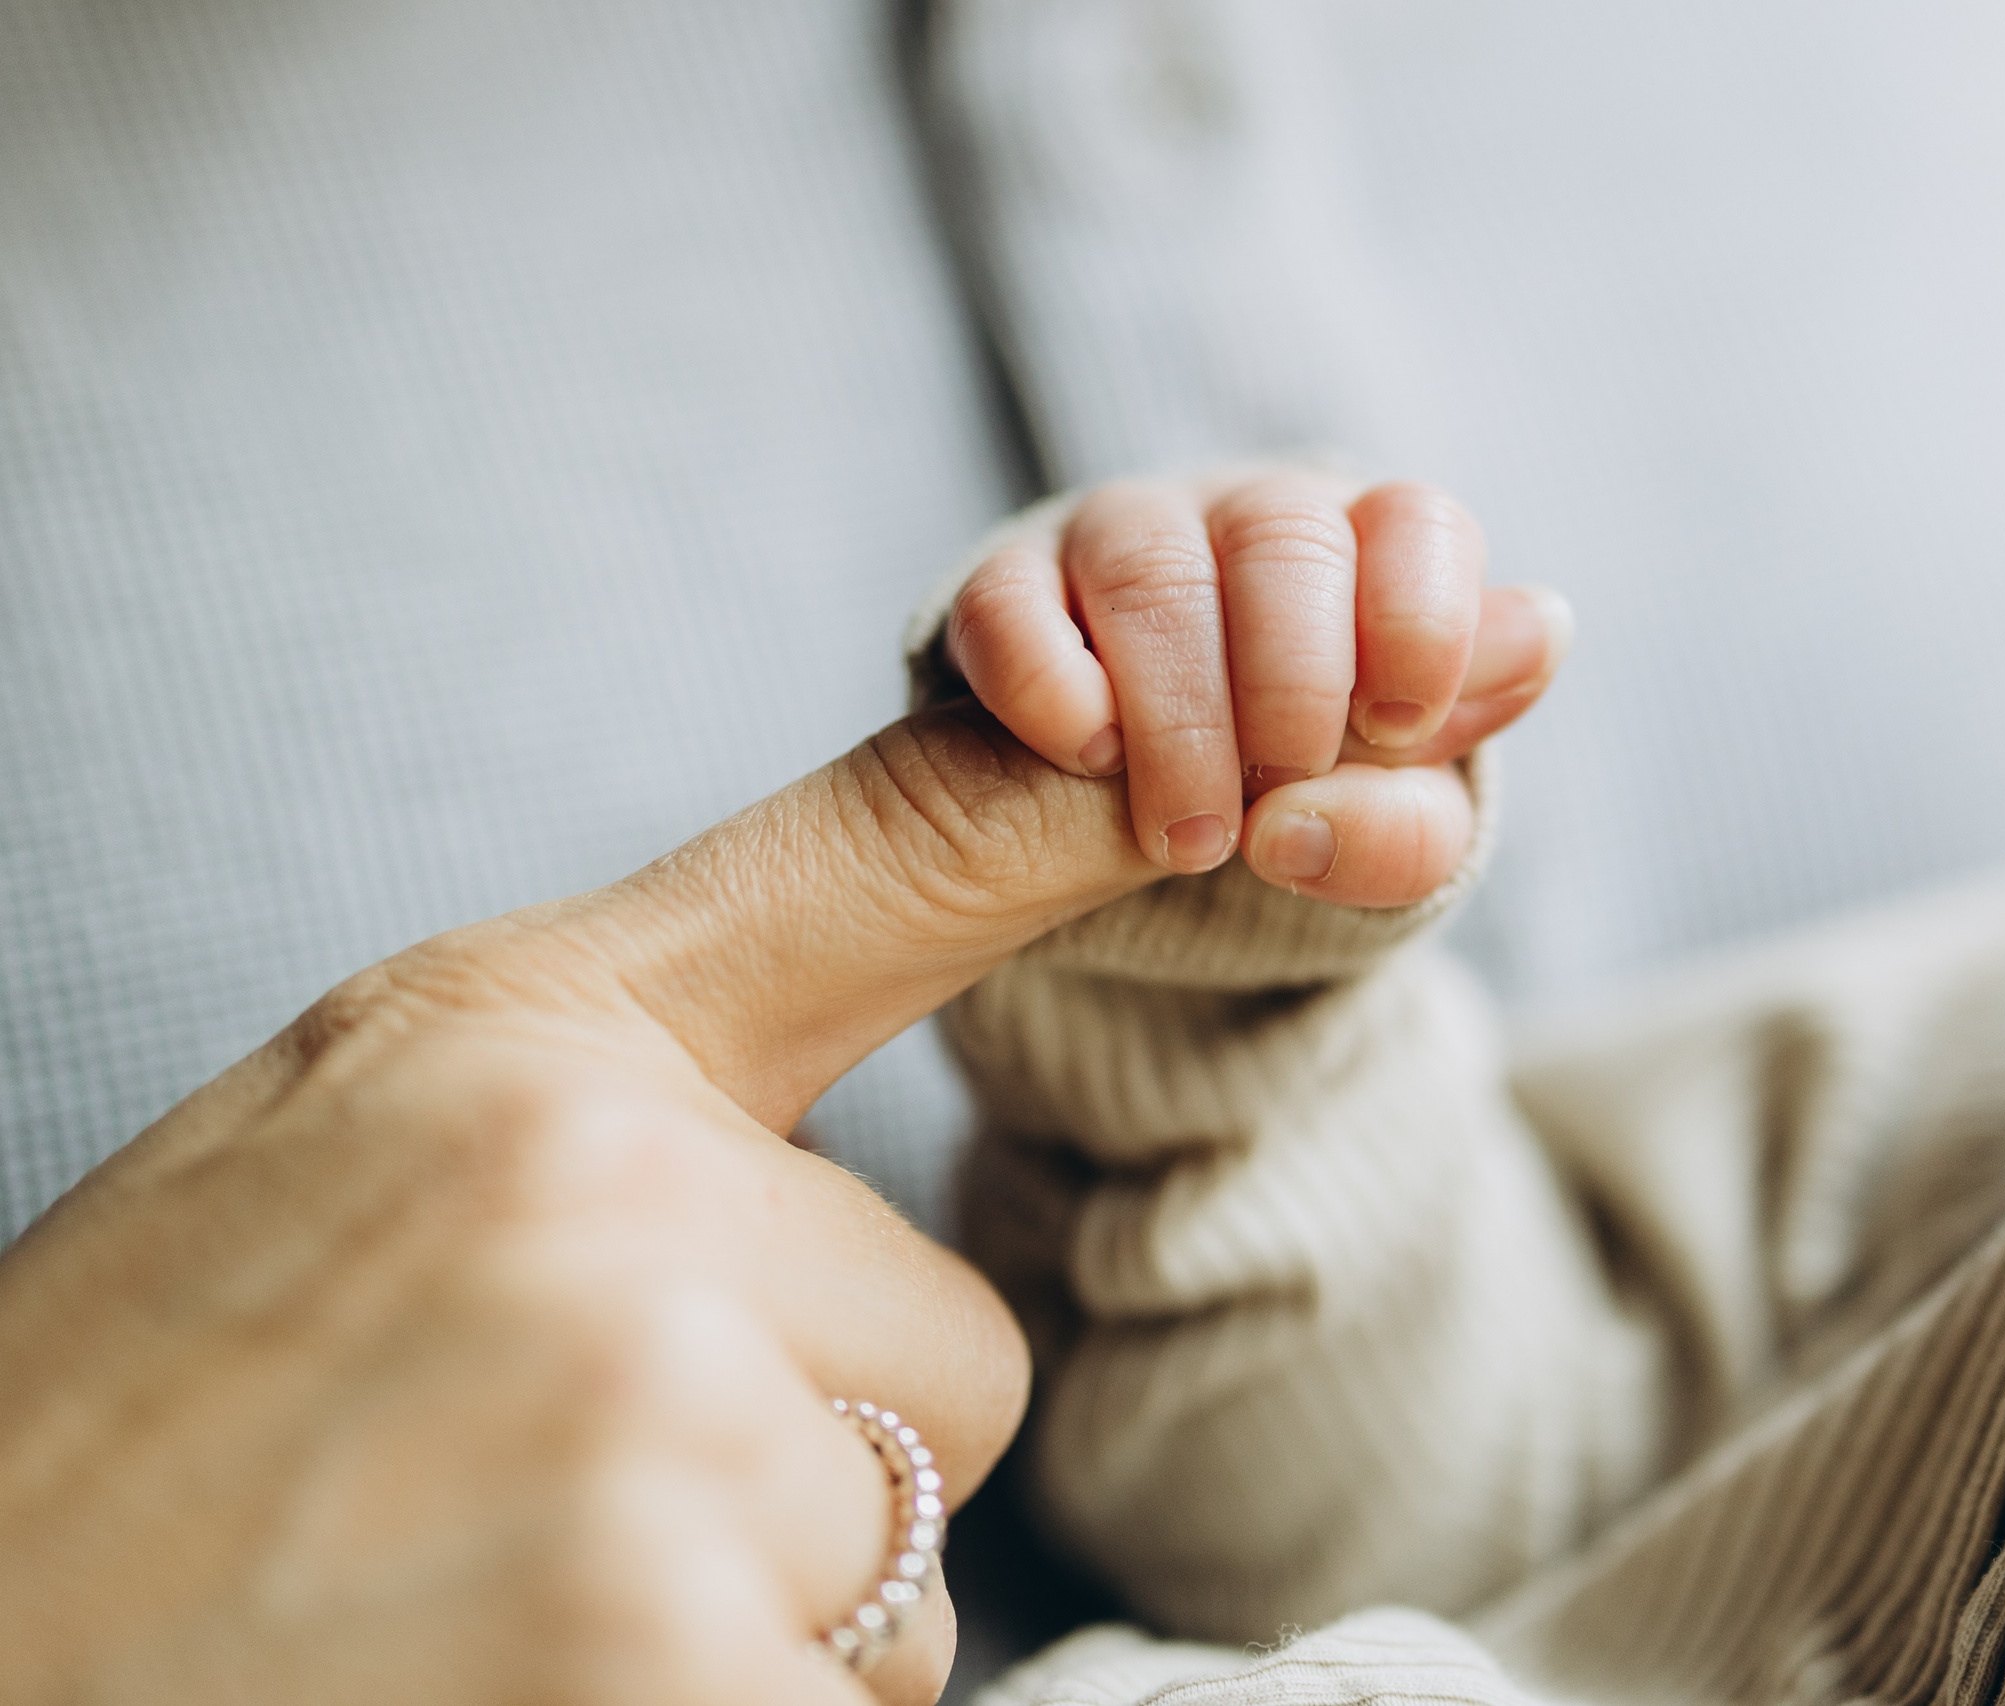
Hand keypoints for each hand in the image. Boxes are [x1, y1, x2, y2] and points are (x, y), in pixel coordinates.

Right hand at [0, 709, 1162, 1703]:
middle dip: (812, 1467)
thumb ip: (623, 1091)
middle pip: (957, 1362)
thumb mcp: (357, 1155)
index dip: (1077, 817)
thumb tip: (866, 1107)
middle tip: (538, 1504)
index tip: (1254, 772)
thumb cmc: (145, 1436)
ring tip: (493, 1611)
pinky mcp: (663, 1671)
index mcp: (522, 1042)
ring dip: (752, 1627)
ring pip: (908, 1569)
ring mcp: (642, 1439)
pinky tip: (518, 1703)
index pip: (894, 870)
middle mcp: (604, 1198)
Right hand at [943, 469, 1571, 905]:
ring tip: (1187, 842)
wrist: (1137, 817)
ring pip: (1153, 572)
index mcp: (1370, 553)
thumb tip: (1537, 633)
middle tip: (1271, 817)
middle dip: (1290, 693)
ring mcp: (1121, 539)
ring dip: (1180, 723)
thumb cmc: (1295, 795)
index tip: (1395, 726)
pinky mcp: (1006, 589)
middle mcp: (1249, 519)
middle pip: (1285, 541)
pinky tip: (1089, 757)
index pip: (1419, 523)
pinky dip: (1055, 692)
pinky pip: (1012, 606)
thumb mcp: (1374, 823)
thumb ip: (1436, 774)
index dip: (1418, 622)